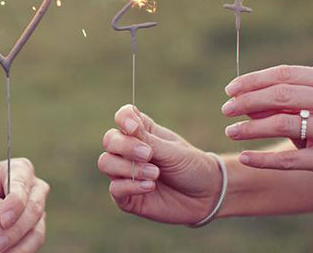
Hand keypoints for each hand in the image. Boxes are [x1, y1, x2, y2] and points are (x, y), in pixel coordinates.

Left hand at [0, 158, 48, 252]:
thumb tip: (6, 219)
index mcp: (19, 171)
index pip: (23, 190)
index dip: (15, 206)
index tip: (2, 221)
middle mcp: (31, 191)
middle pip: (35, 212)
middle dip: (15, 231)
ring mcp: (31, 214)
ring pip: (36, 233)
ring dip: (19, 247)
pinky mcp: (25, 235)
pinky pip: (29, 247)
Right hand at [97, 105, 221, 223]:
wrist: (206, 196)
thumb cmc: (191, 167)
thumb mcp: (172, 151)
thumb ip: (148, 140)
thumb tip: (126, 128)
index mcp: (142, 132)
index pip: (122, 117)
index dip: (123, 119)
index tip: (134, 128)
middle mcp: (128, 150)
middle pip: (109, 140)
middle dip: (125, 146)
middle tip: (148, 154)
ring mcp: (125, 173)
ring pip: (105, 163)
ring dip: (128, 168)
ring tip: (155, 174)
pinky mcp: (126, 195)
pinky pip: (114, 189)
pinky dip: (130, 186)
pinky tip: (150, 187)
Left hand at [224, 65, 312, 170]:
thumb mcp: (307, 111)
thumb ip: (279, 104)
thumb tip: (240, 102)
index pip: (286, 74)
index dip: (254, 80)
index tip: (230, 90)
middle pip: (282, 95)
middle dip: (248, 101)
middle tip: (225, 110)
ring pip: (283, 124)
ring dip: (251, 128)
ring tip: (230, 132)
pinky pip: (290, 160)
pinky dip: (263, 159)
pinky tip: (244, 158)